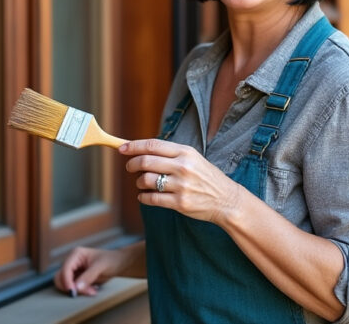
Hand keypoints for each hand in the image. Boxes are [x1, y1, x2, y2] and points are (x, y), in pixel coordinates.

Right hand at [54, 246, 131, 296]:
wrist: (119, 264)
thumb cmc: (111, 260)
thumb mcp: (100, 267)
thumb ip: (88, 277)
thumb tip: (76, 287)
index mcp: (76, 254)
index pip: (65, 269)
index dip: (66, 281)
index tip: (72, 292)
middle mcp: (72, 261)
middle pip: (61, 277)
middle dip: (71, 287)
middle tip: (85, 292)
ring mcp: (74, 270)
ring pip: (66, 284)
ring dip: (78, 290)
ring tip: (92, 291)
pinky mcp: (78, 278)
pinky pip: (74, 287)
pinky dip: (82, 291)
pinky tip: (92, 290)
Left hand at [120, 139, 242, 225]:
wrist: (227, 200)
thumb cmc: (206, 177)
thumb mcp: (193, 158)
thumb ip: (170, 154)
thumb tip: (142, 151)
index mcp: (185, 152)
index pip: (152, 145)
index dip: (133, 146)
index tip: (121, 148)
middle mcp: (183, 167)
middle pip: (146, 162)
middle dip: (132, 164)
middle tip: (129, 167)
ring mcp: (181, 185)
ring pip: (146, 180)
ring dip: (139, 182)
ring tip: (142, 183)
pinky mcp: (180, 203)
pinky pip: (152, 199)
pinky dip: (143, 197)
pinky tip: (145, 196)